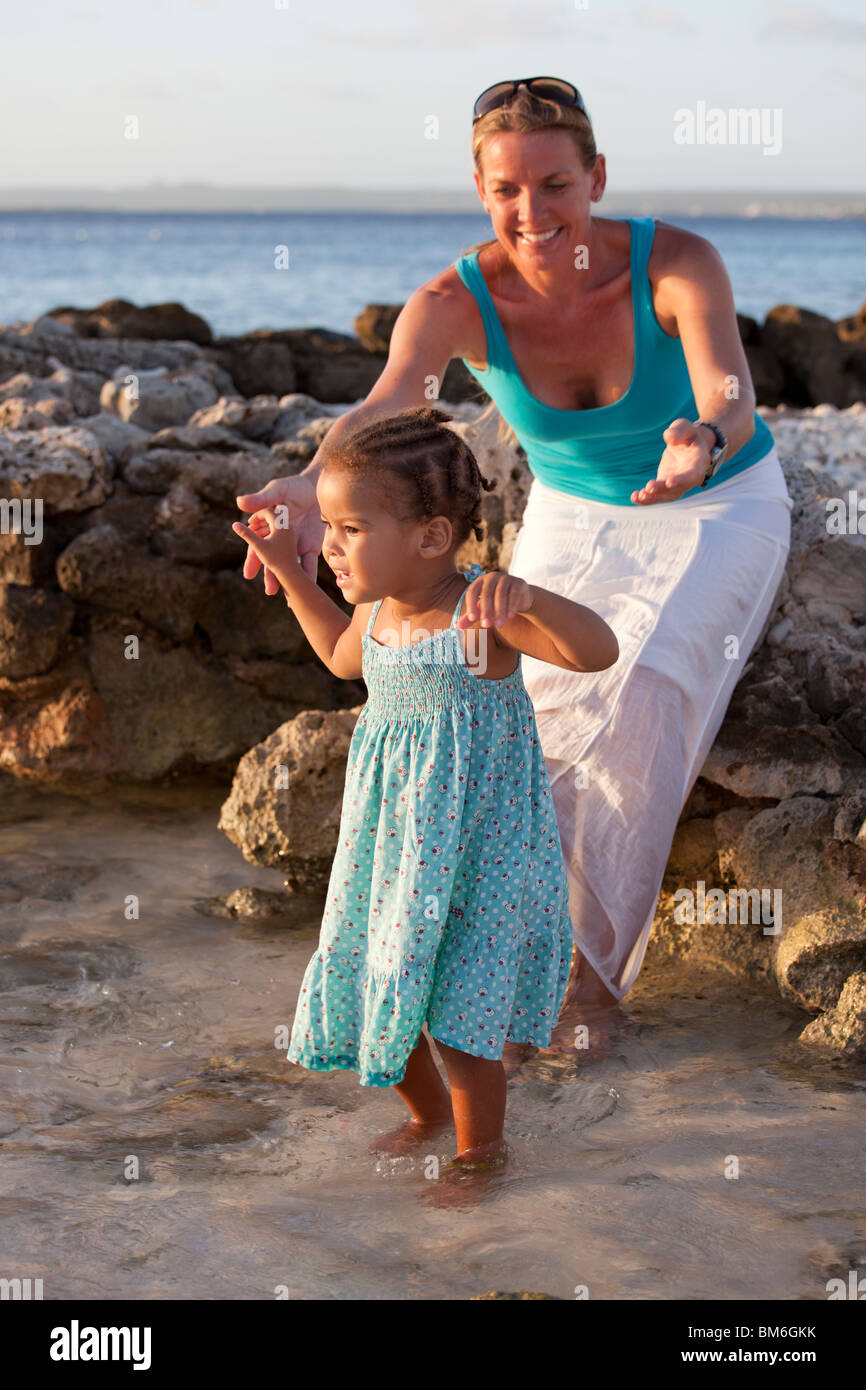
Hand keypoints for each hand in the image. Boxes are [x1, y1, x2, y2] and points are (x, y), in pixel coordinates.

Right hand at [235, 474, 323, 594]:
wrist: (318, 487)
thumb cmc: (293, 487)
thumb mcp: (276, 491)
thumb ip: (260, 499)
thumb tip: (239, 502)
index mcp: (268, 529)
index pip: (257, 547)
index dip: (252, 561)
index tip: (248, 575)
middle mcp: (280, 540)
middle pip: (272, 561)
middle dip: (270, 576)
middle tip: (270, 590)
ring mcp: (296, 544)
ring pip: (290, 565)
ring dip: (288, 580)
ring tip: (289, 596)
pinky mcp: (311, 545)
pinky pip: (310, 561)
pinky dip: (309, 573)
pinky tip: (309, 585)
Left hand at [457, 570, 533, 628]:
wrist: (519, 598)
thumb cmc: (496, 603)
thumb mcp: (482, 610)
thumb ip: (471, 617)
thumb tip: (458, 626)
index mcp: (480, 581)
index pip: (472, 591)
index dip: (471, 605)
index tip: (472, 618)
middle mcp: (491, 577)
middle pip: (486, 593)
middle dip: (486, 610)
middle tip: (487, 625)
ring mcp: (506, 578)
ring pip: (501, 594)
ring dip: (499, 610)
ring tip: (499, 625)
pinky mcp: (518, 582)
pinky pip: (514, 593)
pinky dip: (512, 605)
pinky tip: (510, 616)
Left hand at [630, 418, 711, 504]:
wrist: (684, 444)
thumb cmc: (686, 434)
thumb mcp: (683, 426)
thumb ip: (678, 430)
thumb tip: (670, 438)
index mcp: (698, 462)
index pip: (693, 474)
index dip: (683, 480)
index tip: (670, 482)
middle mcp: (690, 477)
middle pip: (679, 488)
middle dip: (663, 490)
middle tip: (648, 488)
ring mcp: (678, 484)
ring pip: (667, 495)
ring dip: (653, 498)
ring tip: (639, 495)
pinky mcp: (666, 486)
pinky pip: (658, 496)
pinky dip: (647, 499)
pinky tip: (635, 497)